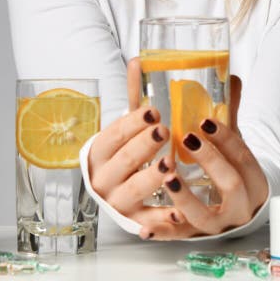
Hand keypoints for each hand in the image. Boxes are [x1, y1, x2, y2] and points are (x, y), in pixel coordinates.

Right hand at [86, 60, 185, 230]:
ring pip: (134, 190)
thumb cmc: (127, 153)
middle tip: (163, 131)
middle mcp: (104, 178)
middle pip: (124, 160)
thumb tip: (138, 59)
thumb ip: (136, 96)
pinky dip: (162, 219)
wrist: (116, 192)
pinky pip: (148, 221)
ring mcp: (118, 201)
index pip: (113, 135)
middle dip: (143, 146)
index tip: (153, 111)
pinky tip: (179, 211)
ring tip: (170, 166)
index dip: (132, 123)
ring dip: (151, 178)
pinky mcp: (135, 221)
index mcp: (100, 152)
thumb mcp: (129, 126)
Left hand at [143, 109, 268, 239]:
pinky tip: (145, 226)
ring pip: (204, 217)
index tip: (205, 122)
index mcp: (254, 180)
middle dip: (210, 162)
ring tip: (168, 178)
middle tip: (188, 140)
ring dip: (185, 199)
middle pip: (231, 185)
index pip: (244, 157)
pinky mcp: (195, 235)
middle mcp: (240, 206)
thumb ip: (230, 112)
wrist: (237, 206)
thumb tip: (230, 77)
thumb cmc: (231, 168)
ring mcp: (218, 224)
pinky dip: (162, 232)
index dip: (226, 139)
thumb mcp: (234, 142)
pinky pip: (179, 237)